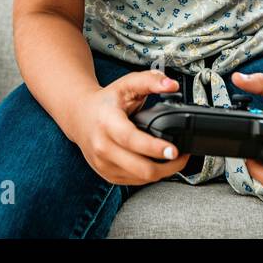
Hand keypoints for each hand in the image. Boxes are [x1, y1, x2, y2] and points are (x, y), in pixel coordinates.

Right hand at [68, 70, 191, 185]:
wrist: (79, 116)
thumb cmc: (106, 102)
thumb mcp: (127, 84)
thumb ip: (150, 81)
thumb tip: (171, 85)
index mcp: (107, 123)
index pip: (132, 140)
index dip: (154, 147)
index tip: (174, 150)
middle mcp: (103, 147)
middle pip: (141, 168)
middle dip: (168, 166)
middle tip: (183, 156)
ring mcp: (104, 164)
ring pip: (141, 178)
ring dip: (162, 172)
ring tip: (174, 159)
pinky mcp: (107, 175)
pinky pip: (135, 181)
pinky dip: (150, 175)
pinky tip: (157, 164)